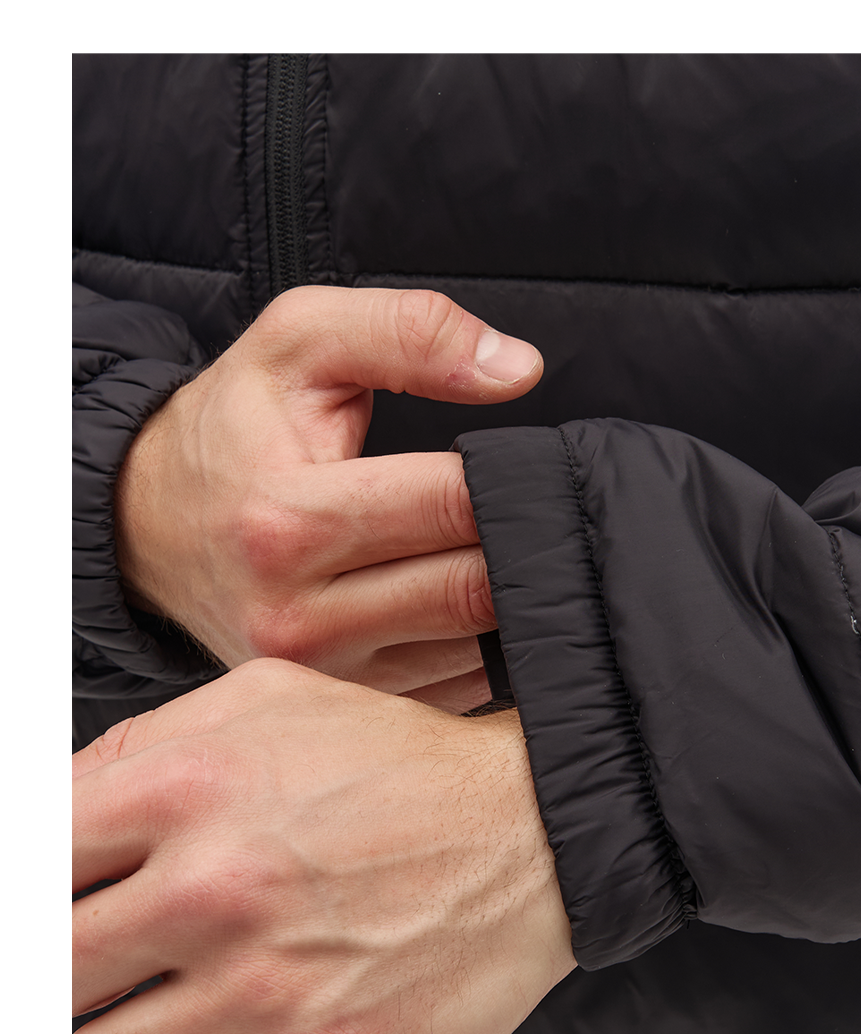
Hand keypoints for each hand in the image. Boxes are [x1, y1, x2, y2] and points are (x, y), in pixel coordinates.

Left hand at [72, 658, 574, 1033]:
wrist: (537, 832)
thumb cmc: (402, 763)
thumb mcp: (269, 698)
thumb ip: (143, 744)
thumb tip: (51, 810)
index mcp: (184, 789)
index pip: (29, 863)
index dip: (41, 890)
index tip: (68, 908)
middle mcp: (212, 889)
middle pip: (48, 972)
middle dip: (69, 973)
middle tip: (114, 965)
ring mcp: (262, 989)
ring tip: (171, 1014)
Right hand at [114, 286, 542, 713]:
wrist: (152, 524)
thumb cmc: (236, 427)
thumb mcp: (301, 341)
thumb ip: (410, 332)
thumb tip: (519, 368)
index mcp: (286, 522)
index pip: (452, 505)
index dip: (508, 478)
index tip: (525, 462)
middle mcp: (299, 615)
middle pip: (473, 588)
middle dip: (520, 542)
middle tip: (536, 507)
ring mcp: (323, 673)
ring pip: (475, 644)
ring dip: (509, 597)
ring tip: (501, 547)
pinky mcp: (344, 702)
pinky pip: (457, 683)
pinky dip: (481, 641)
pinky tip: (465, 596)